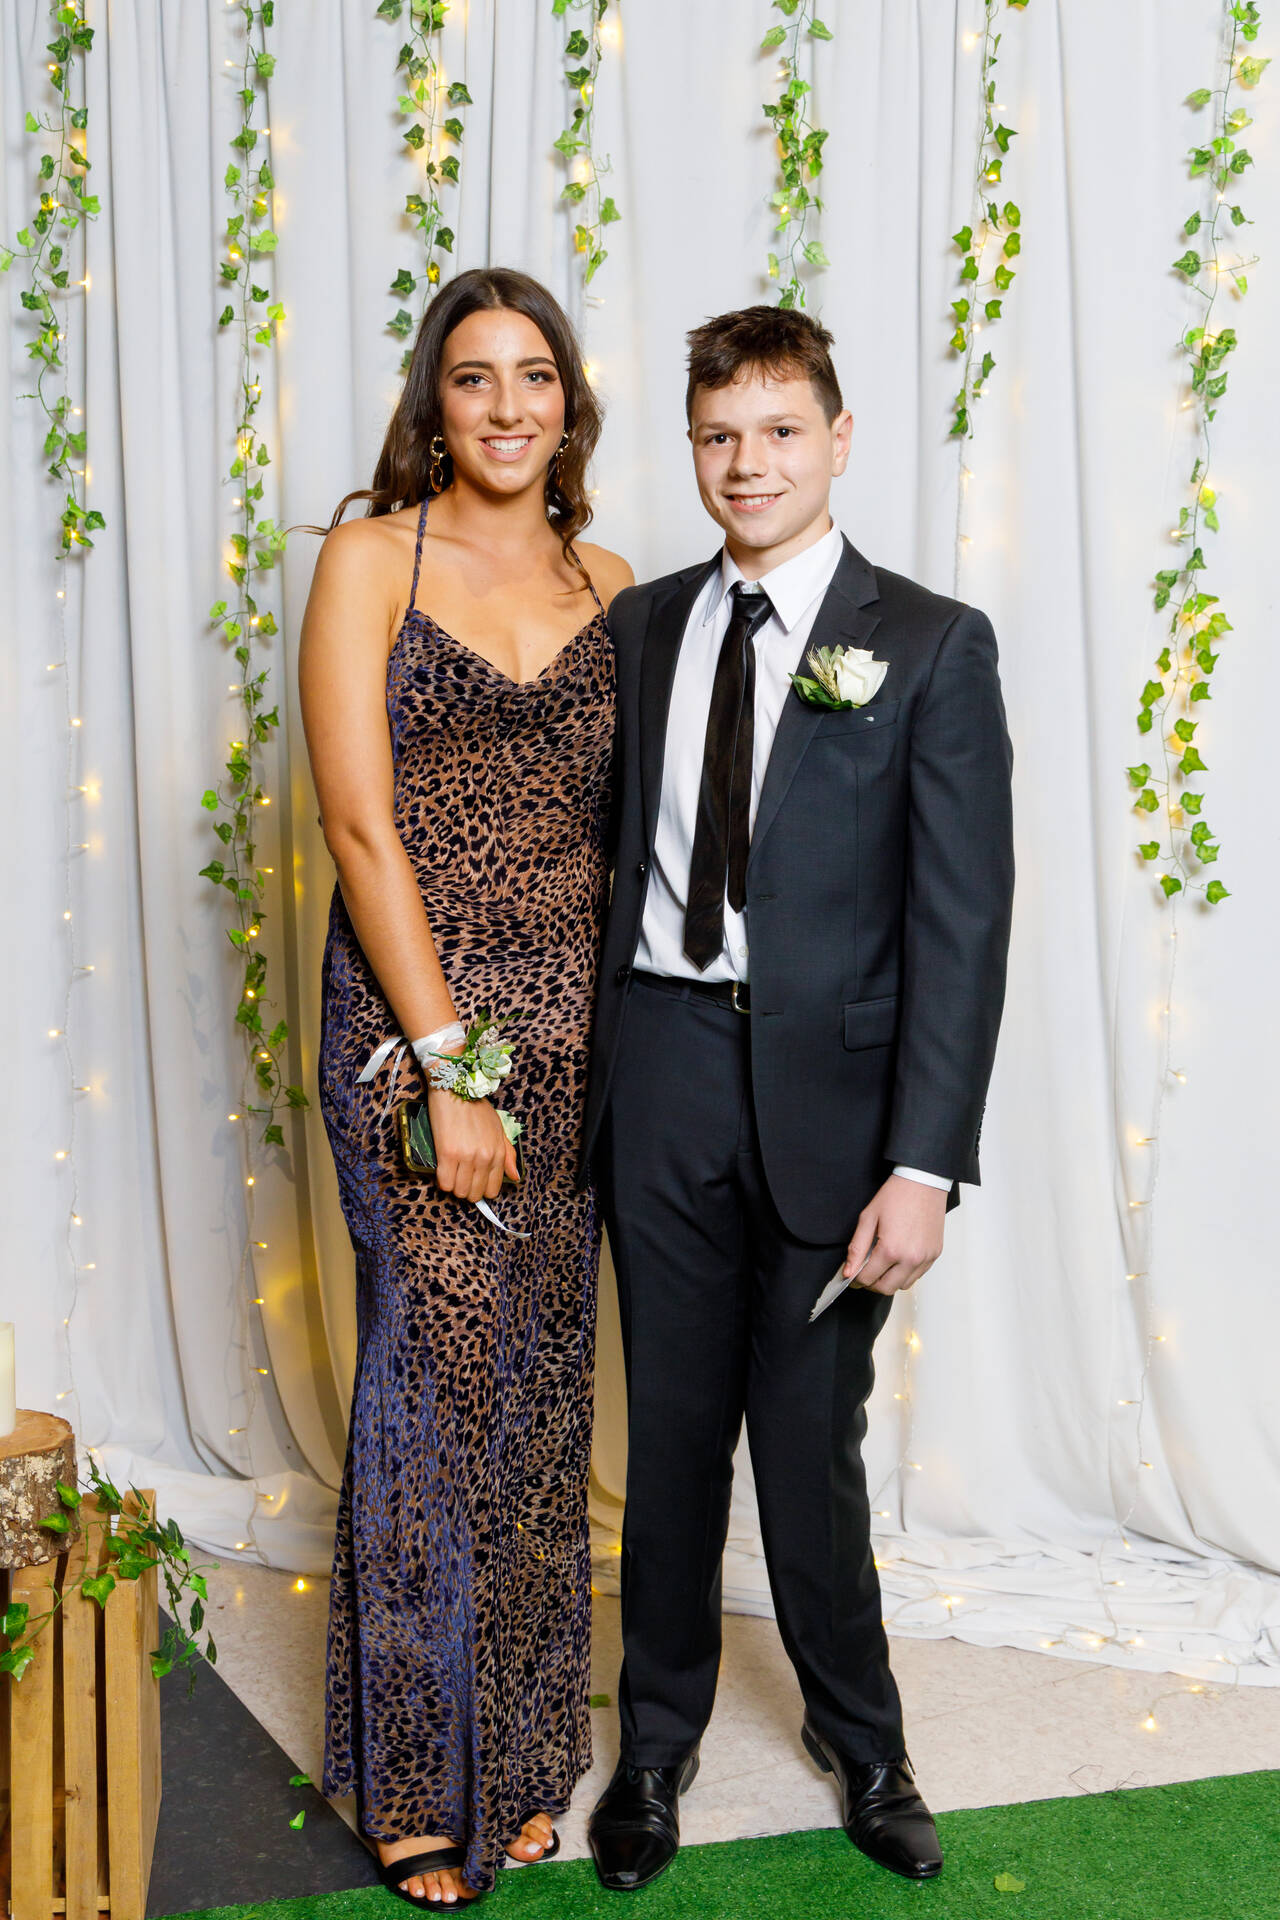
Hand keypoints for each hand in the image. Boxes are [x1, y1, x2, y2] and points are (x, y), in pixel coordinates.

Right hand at [426, 1086, 518, 1201]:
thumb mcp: (498, 1128)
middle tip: (460, 1177)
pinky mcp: (447, 1153)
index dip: (481, 1189)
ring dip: (454, 1186)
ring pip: (459, 1191)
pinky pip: (444, 1183)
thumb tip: (514, 1176)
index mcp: (498, 1152)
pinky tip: (443, 1169)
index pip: (492, 1189)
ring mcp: (466, 1156)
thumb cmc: (475, 1107)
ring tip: (451, 1172)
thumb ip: (507, 1154)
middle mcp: (485, 1157)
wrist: (455, 1088)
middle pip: (474, 1194)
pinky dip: (442, 1180)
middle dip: (466, 1189)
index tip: (473, 1182)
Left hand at [842, 1173, 946, 1295]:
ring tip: (883, 1263)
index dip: (856, 1279)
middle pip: (886, 1288)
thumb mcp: (868, 1218)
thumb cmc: (896, 1196)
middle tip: (865, 1272)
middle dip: (872, 1283)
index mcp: (891, 1249)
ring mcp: (925, 1258)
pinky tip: (899, 1258)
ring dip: (890, 1280)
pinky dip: (906, 1273)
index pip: (868, 1278)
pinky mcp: (935, 1255)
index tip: (852, 1276)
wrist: (923, 1182)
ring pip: (903, 1285)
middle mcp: (910, 1258)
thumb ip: (856, 1248)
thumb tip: (848, 1271)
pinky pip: (918, 1275)